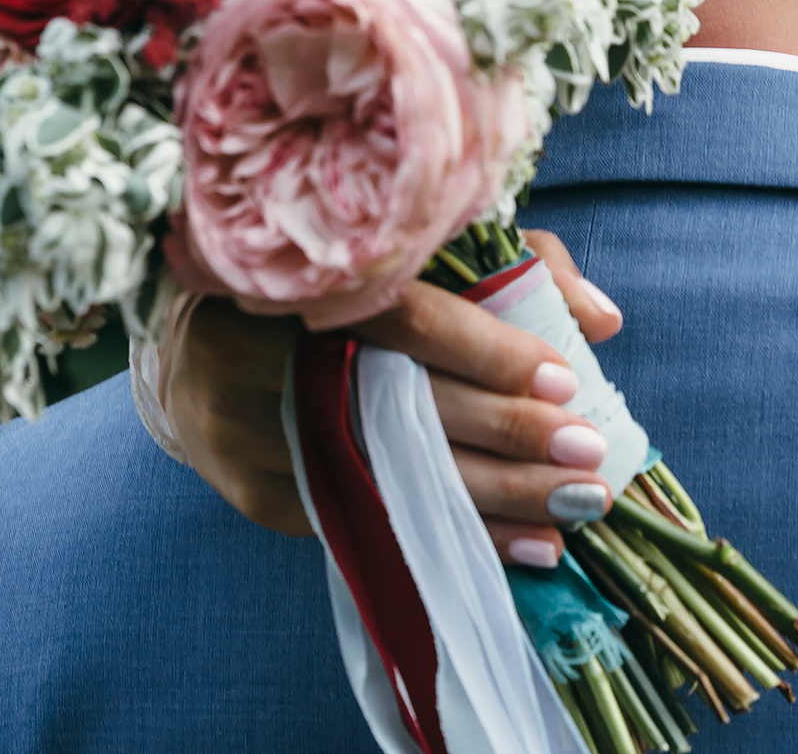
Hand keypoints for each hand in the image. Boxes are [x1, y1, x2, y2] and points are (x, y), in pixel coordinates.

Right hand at [163, 229, 623, 568]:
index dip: (485, 349)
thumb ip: (512, 266)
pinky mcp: (254, 490)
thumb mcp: (416, 254)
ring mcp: (248, 428)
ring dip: (490, 502)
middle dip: (505, 437)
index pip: (401, 315)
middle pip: (398, 406)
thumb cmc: (335, 287)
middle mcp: (261, 349)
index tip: (563, 380)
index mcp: (303, 273)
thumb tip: (601, 319)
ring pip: (385, 477)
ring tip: (572, 510)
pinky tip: (519, 543)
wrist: (196, 342)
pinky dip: (450, 534)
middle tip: (588, 458)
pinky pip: (364, 522)